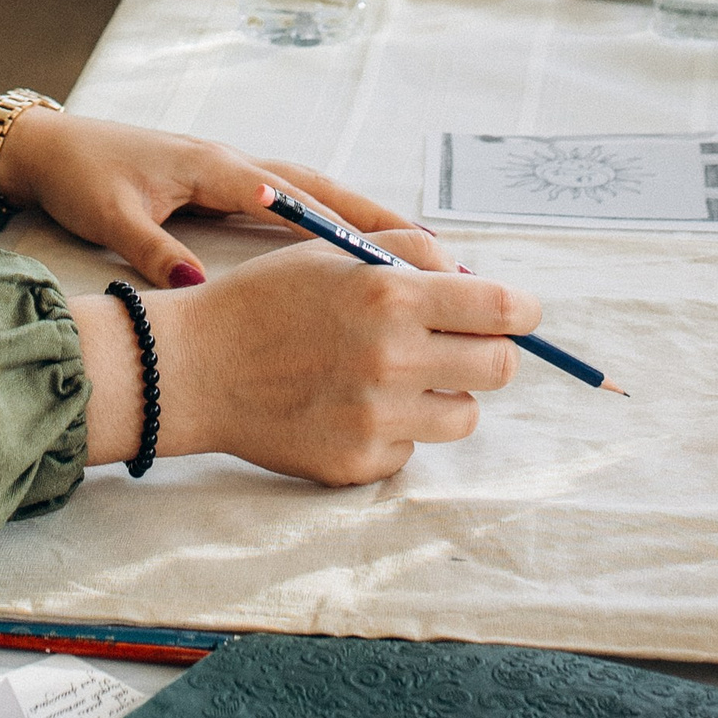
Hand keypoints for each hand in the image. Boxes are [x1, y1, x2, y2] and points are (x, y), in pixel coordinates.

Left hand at [0, 104, 440, 290]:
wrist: (46, 146)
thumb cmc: (80, 177)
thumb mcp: (111, 217)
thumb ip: (152, 251)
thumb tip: (194, 284)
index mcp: (216, 168)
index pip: (298, 199)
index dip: (350, 228)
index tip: (400, 252)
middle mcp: (235, 164)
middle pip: (324, 193)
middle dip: (380, 223)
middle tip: (440, 258)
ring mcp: (233, 171)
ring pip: (314, 195)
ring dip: (363, 222)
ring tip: (418, 257)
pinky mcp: (224, 183)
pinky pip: (292, 204)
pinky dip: (330, 224)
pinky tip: (355, 255)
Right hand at [74, 241, 541, 483]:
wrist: (195, 368)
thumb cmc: (266, 301)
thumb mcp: (335, 254)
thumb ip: (412, 256)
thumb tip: (475, 281)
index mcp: (389, 297)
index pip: (500, 310)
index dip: (521, 311)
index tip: (520, 313)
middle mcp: (391, 359)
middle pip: (499, 368)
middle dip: (488, 352)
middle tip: (459, 345)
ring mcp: (377, 419)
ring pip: (464, 415)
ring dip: (444, 394)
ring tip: (393, 377)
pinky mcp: (359, 463)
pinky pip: (412, 447)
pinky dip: (395, 428)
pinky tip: (348, 407)